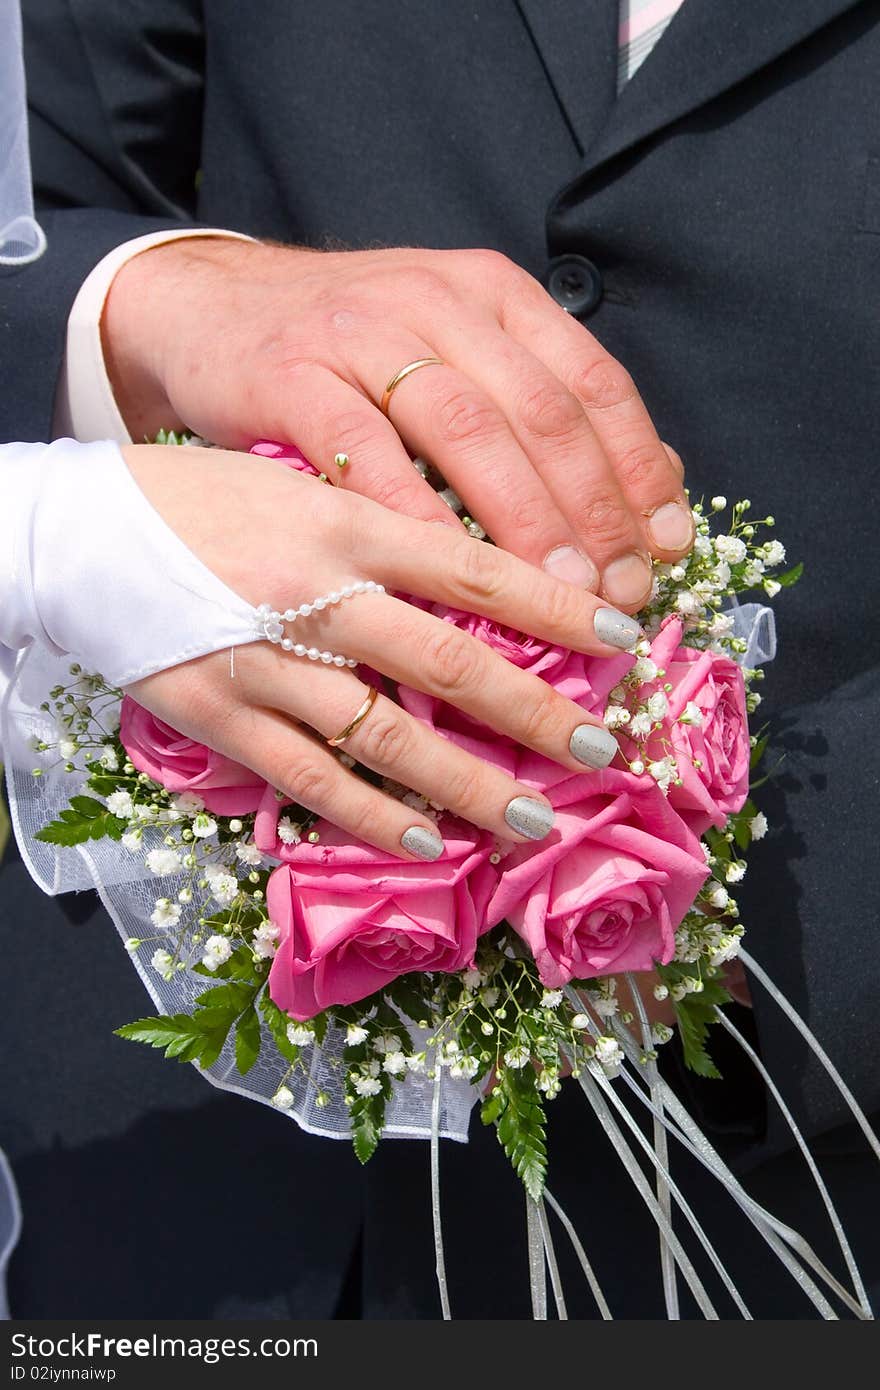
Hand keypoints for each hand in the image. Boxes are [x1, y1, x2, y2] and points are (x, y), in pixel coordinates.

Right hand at [104, 240, 692, 610]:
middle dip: (594, 510)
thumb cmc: (347, 351)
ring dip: (524, 519)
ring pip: (469, 428)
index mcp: (495, 295)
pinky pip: (368, 451)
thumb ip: (537, 407)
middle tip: (619, 593)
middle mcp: (440, 302)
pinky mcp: (294, 374)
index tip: (665, 550)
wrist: (208, 306)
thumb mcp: (452, 352)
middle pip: (543, 411)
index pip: (594, 382)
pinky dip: (416, 516)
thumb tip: (644, 493)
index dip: (639, 470)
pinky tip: (448, 575)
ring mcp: (363, 332)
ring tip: (558, 594)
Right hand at [123, 444, 641, 860]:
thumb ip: (387, 529)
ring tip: (531, 816)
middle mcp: (315, 594)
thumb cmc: (204, 497)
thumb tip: (485, 579)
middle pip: (447, 662)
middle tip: (600, 746)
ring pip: (386, 736)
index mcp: (344, 523)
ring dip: (468, 783)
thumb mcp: (303, 483)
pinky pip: (310, 779)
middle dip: (534, 709)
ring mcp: (266, 663)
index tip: (623, 637)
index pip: (474, 571)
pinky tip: (428, 844)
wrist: (80, 529)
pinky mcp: (221, 716)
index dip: (557, 607)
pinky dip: (374, 817)